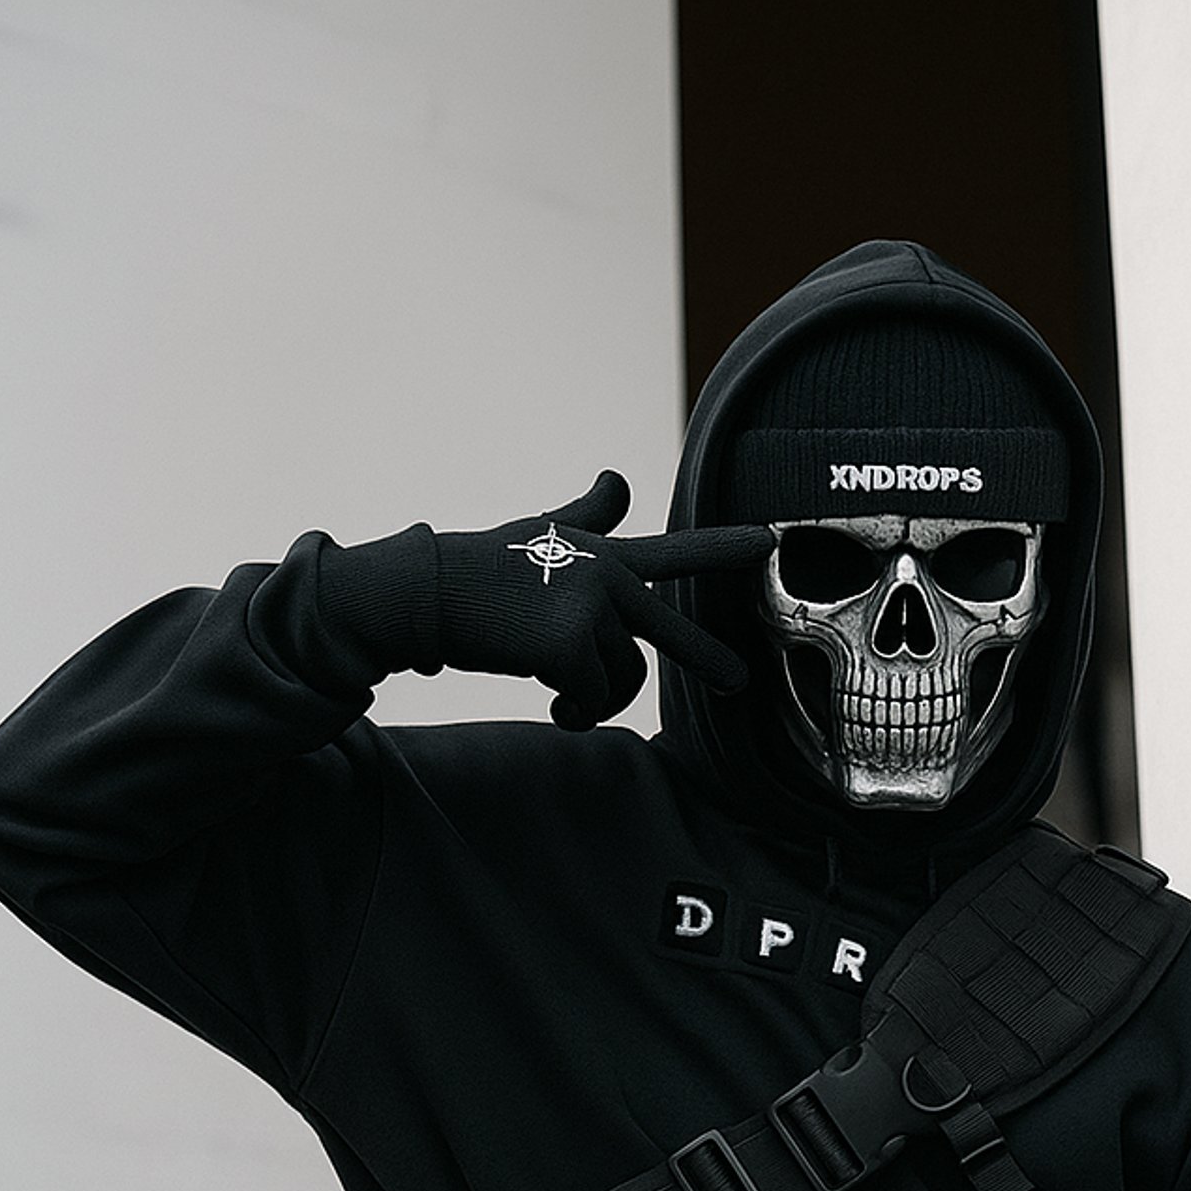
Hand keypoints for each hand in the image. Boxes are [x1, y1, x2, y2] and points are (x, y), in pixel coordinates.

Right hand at [435, 471, 773, 727]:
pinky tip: (552, 703)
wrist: (424, 592)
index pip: (671, 552)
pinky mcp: (568, 642)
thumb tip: (618, 480)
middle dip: (707, 658)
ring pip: (620, 681)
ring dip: (594, 700)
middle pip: (667, 629)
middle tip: (738, 682)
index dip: (721, 548)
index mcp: (601, 556)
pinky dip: (573, 711)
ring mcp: (589, 607)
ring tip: (564, 696)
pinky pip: (589, 697)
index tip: (766, 542)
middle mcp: (604, 577)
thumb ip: (588, 519)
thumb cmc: (478, 569)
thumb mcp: (540, 535)